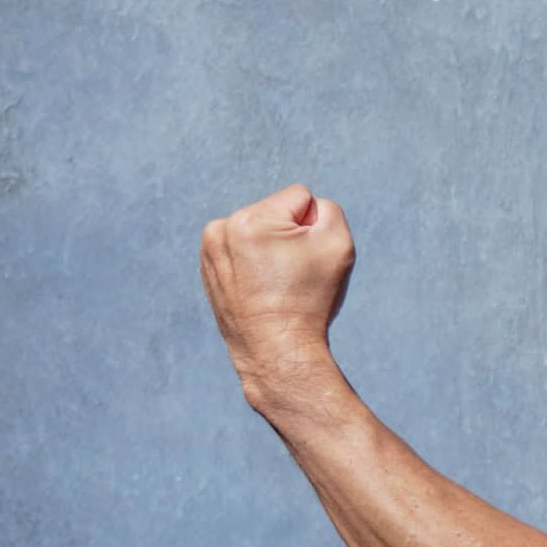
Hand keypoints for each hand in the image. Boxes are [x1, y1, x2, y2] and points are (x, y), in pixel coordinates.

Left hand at [199, 182, 354, 406]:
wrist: (277, 350)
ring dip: (273, 248)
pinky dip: (256, 263)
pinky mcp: (208, 267)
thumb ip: (328, 209)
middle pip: (276, 212)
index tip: (307, 259)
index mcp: (250, 219)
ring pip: (259, 230)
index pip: (300, 196)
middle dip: (290, 236)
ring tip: (277, 283)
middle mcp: (221, 229)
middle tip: (292, 275)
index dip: (315, 226)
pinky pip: (243, 250)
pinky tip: (262, 288)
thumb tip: (306, 207)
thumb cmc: (309, 299)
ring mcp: (209, 249)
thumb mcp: (338, 244)